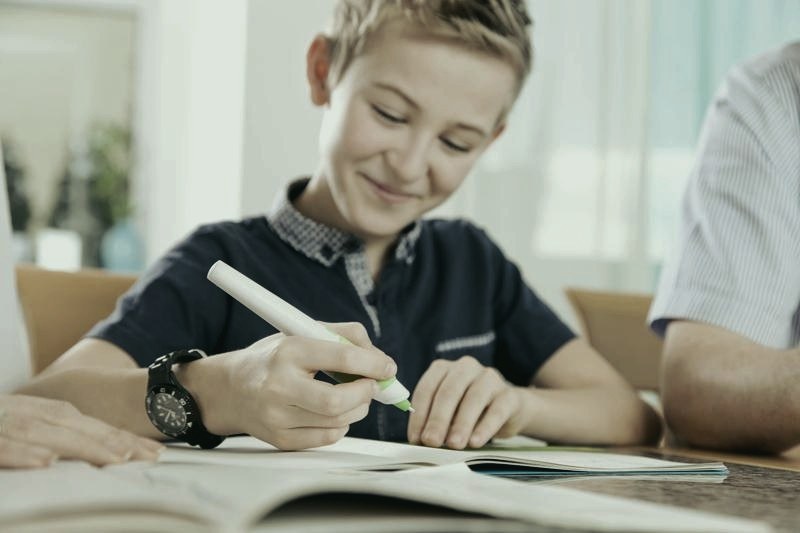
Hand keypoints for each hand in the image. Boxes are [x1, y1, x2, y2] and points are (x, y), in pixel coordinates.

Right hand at [0, 394, 163, 468]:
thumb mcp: (26, 428)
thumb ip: (56, 436)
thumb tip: (87, 456)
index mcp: (40, 413)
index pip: (89, 425)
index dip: (122, 437)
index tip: (156, 453)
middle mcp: (26, 413)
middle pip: (76, 425)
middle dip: (114, 440)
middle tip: (148, 456)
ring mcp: (2, 422)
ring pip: (44, 432)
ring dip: (81, 444)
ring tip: (115, 458)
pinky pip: (1, 443)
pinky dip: (22, 451)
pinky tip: (45, 461)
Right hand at [224, 322, 396, 449]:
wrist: (231, 389)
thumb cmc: (273, 358)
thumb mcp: (301, 332)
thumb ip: (343, 336)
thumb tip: (378, 358)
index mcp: (288, 351)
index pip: (342, 358)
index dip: (374, 364)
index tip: (388, 367)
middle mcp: (279, 386)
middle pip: (338, 401)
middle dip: (366, 393)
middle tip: (372, 385)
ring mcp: (277, 417)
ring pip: (337, 422)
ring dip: (358, 408)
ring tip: (354, 396)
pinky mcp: (280, 439)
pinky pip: (327, 439)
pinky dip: (340, 425)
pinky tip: (334, 412)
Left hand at [407, 356, 523, 448]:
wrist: (508, 409)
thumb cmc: (468, 410)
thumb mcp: (447, 412)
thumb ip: (434, 421)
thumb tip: (421, 440)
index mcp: (444, 368)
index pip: (427, 389)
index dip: (420, 414)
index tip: (416, 438)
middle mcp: (466, 368)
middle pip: (449, 392)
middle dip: (438, 419)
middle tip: (431, 441)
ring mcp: (489, 378)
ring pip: (473, 399)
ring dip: (461, 424)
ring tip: (454, 444)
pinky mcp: (509, 395)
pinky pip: (497, 411)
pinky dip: (485, 428)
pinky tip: (476, 442)